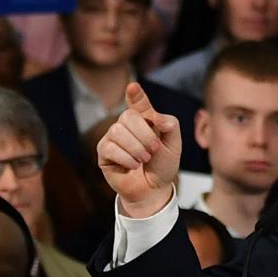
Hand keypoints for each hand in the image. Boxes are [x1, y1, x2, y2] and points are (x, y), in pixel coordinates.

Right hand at [97, 82, 181, 216]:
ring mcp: (113, 137)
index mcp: (144, 119)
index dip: (135, 94)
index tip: (133, 87)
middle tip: (154, 150)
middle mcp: (126, 124)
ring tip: (144, 160)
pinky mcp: (103, 152)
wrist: (153, 189)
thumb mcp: (174, 145)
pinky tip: (133, 166)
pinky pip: (110, 148)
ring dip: (136, 148)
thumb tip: (157, 118)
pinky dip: (126, 159)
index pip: (138, 102)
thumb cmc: (162, 165)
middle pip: (128, 116)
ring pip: (117, 131)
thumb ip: (170, 126)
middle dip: (145, 134)